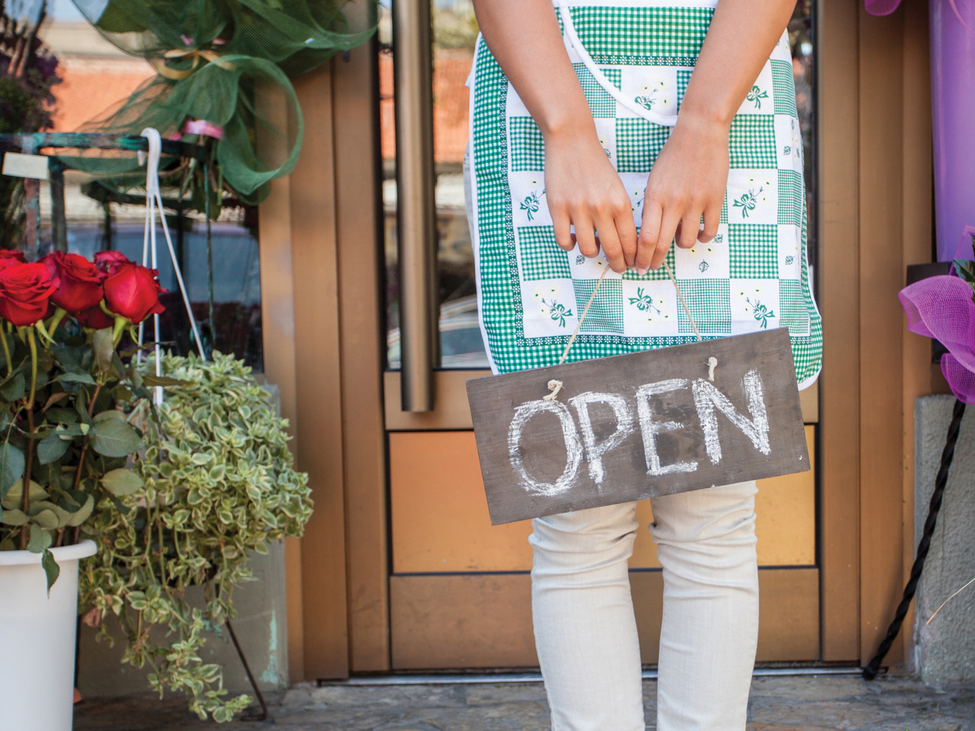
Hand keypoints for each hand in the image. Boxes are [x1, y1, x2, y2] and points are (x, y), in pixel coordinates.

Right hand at [544, 127, 636, 272]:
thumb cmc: (596, 164)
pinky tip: (572, 239)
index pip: (631, 242)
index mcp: (620, 203)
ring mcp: (578, 209)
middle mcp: (601, 208)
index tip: (632, 264)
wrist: (571, 140)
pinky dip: (569, 246)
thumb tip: (623, 242)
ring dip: (592, 254)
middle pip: (613, 250)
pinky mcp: (558, 208)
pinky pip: (564, 241)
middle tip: (618, 268)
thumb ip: (620, 213)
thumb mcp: (616, 187)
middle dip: (618, 265)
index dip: (633, 258)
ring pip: (588, 250)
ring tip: (592, 248)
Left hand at [636, 115, 730, 271]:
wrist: (700, 131)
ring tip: (679, 240)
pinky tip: (699, 233)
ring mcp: (696, 202)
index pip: (644, 237)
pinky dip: (703, 238)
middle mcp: (673, 202)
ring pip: (686, 241)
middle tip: (651, 267)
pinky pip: (710, 231)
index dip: (640, 256)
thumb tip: (649, 233)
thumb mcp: (654, 179)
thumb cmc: (673, 155)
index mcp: (654, 197)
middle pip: (661, 245)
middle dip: (653, 261)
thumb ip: (651, 205)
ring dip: (681, 246)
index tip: (637, 264)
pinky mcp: (715, 200)